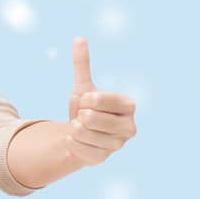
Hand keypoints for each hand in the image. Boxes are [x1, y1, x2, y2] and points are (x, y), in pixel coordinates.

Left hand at [64, 38, 136, 166]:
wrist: (78, 134)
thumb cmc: (85, 108)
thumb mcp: (82, 85)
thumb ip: (82, 64)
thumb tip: (79, 38)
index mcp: (128, 107)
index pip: (103, 100)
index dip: (87, 99)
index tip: (86, 100)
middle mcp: (129, 128)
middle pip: (92, 118)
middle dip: (80, 115)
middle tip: (83, 116)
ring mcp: (117, 145)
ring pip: (83, 133)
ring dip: (73, 128)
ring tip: (80, 127)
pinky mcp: (102, 159)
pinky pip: (76, 148)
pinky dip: (69, 141)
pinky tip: (75, 139)